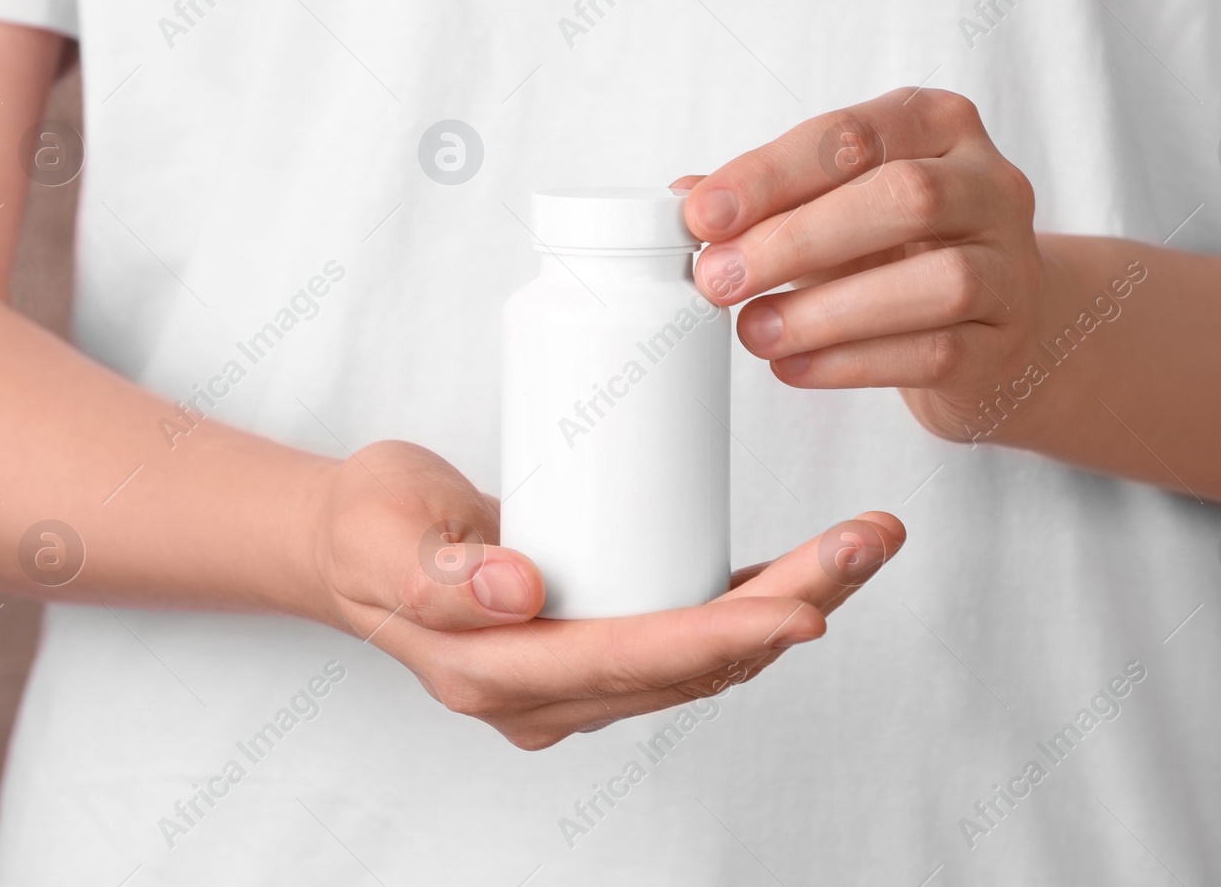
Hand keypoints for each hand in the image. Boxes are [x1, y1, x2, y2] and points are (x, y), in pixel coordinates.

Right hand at [311, 441, 904, 749]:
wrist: (351, 542)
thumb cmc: (367, 527)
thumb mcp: (380, 531)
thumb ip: (438, 573)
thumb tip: (522, 594)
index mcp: (497, 672)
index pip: (633, 660)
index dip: (724, 638)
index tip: (804, 608)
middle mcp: (549, 692)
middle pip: (693, 660)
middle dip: (793, 606)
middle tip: (868, 541)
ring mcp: (577, 676)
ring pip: (706, 653)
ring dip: (791, 602)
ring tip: (863, 540)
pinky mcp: (597, 642)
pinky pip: (689, 636)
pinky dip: (753, 606)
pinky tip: (806, 569)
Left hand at [678, 87, 1042, 441]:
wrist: (992, 327)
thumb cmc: (899, 252)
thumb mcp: (834, 207)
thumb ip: (767, 199)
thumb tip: (682, 199)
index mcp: (939, 125)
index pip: (852, 135)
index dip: (770, 174)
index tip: (701, 216)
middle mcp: (990, 185)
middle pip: (904, 197)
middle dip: (798, 240)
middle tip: (720, 279)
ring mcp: (1011, 265)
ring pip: (936, 281)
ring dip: (828, 311)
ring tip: (753, 332)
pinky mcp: (1006, 342)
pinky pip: (936, 352)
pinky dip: (854, 363)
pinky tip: (794, 366)